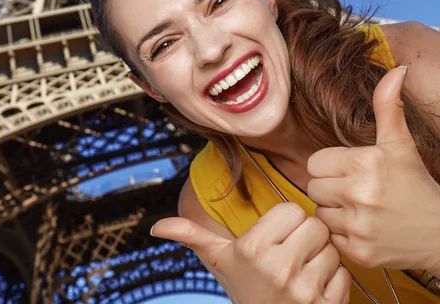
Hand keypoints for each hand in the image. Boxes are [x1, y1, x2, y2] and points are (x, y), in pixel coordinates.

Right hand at [151, 203, 350, 303]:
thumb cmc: (243, 287)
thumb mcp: (219, 260)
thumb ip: (191, 237)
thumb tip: (157, 227)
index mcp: (251, 248)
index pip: (293, 210)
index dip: (287, 222)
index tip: (277, 236)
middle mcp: (277, 268)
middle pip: (315, 226)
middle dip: (306, 237)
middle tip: (291, 252)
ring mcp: (304, 290)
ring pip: (331, 249)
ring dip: (321, 258)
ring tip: (301, 270)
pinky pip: (344, 274)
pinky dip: (334, 280)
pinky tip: (314, 287)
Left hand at [307, 66, 439, 270]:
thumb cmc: (416, 185)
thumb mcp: (400, 144)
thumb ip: (388, 106)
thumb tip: (396, 70)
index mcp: (365, 163)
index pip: (315, 163)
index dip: (331, 167)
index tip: (351, 172)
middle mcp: (358, 193)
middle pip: (312, 186)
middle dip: (330, 188)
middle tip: (356, 192)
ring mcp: (358, 225)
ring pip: (319, 212)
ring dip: (334, 212)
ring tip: (360, 211)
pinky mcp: (357, 251)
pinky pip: (329, 237)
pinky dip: (342, 235)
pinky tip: (363, 229)